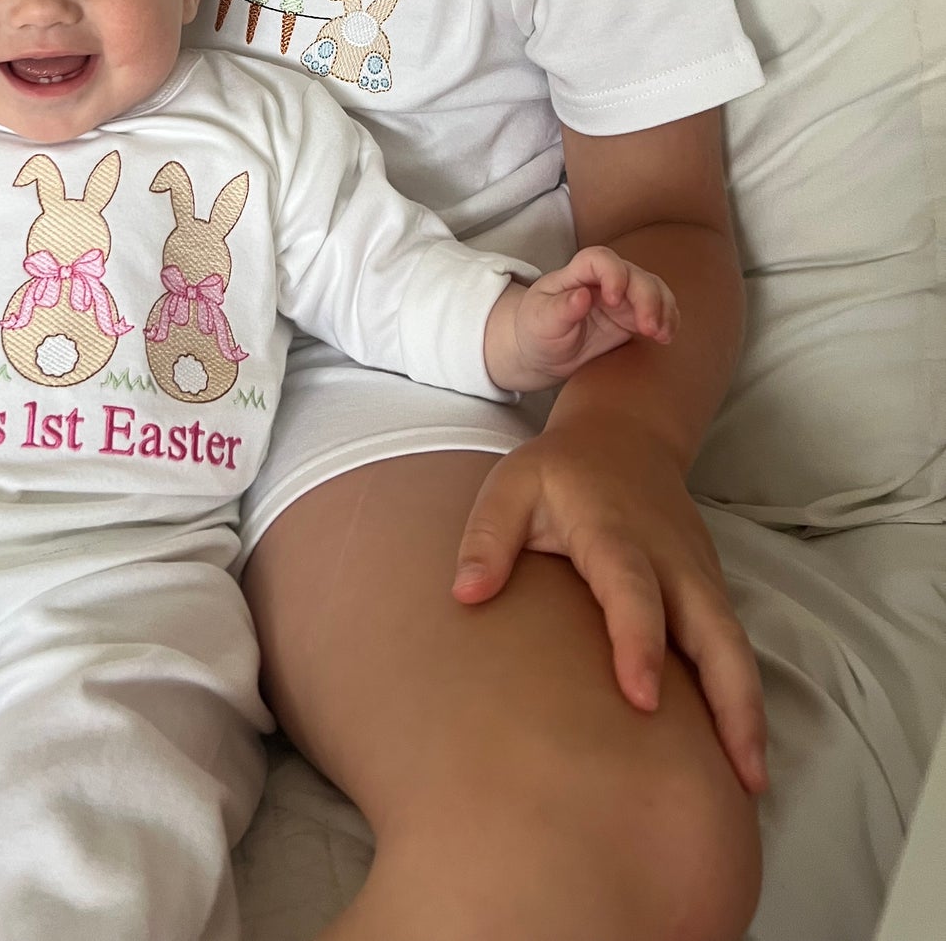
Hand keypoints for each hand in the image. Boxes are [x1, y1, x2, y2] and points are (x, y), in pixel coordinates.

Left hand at [452, 416, 768, 794]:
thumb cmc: (559, 471)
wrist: (625, 434)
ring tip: (751, 783)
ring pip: (734, 645)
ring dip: (748, 709)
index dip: (639, 642)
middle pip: (712, 629)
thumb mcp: (511, 485)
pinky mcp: (710, 589)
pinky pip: (732, 646)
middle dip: (728, 698)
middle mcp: (669, 558)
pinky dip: (744, 695)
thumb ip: (486, 537)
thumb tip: (466, 595)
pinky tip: (741, 750)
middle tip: (736, 774)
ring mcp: (698, 575)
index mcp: (615, 532)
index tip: (643, 700)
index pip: (632, 590)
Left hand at [484, 248, 677, 391]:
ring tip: (662, 335)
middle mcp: (604, 281)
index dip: (613, 274)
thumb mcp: (541, 322)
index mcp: (577, 274)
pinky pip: (659, 310)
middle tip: (648, 329)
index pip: (600, 260)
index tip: (614, 300)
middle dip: (647, 299)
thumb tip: (583, 296)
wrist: (542, 351)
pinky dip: (668, 320)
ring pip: (653, 290)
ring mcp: (622, 298)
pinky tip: (666, 337)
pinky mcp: (633, 317)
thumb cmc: (537, 330)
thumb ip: (561, 309)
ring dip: (663, 309)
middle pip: (635, 275)